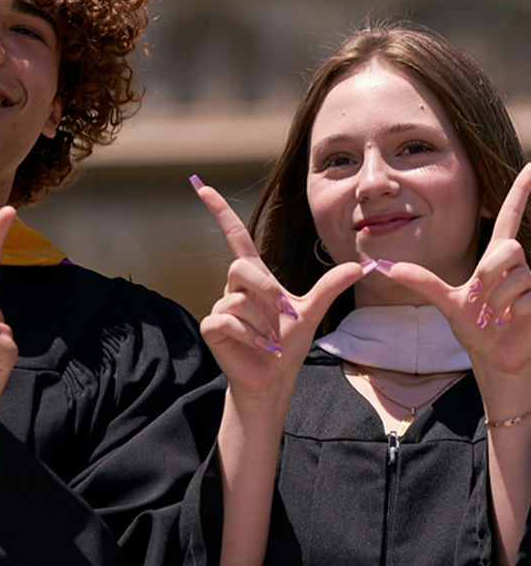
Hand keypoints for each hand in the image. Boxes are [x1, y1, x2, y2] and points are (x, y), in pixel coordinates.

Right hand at [194, 179, 365, 409]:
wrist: (273, 379)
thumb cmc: (287, 345)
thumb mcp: (311, 312)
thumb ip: (331, 286)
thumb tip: (363, 265)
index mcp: (255, 277)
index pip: (235, 235)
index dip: (220, 211)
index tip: (203, 186)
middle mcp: (233, 287)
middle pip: (240, 268)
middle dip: (266, 292)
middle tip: (284, 314)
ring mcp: (220, 307)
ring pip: (238, 300)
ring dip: (263, 324)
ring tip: (271, 341)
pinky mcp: (212, 327)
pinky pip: (228, 321)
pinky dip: (251, 336)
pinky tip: (261, 347)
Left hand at [383, 163, 530, 410]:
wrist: (495, 359)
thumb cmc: (475, 329)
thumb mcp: (446, 303)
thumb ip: (423, 282)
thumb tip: (389, 267)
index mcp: (494, 259)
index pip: (509, 218)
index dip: (520, 193)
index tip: (530, 167)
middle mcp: (517, 266)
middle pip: (508, 249)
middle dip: (488, 274)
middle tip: (478, 298)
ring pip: (517, 276)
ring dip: (498, 300)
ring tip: (495, 315)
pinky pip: (528, 298)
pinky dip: (514, 313)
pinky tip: (512, 322)